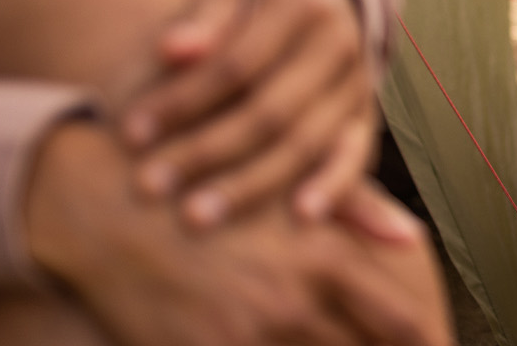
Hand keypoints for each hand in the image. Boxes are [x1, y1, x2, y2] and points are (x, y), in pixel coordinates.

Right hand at [26, 123, 451, 345]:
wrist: (104, 205)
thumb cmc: (203, 185)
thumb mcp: (279, 188)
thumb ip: (353, 212)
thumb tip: (412, 236)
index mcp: (324, 261)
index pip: (401, 323)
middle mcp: (291, 304)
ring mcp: (243, 336)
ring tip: (314, 342)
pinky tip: (265, 345)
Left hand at [121, 0, 375, 226]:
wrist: (324, 5)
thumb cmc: (255, 9)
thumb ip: (201, 22)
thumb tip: (171, 51)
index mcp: (300, 3)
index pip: (235, 63)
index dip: (183, 100)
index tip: (130, 132)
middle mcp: (339, 43)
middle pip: (270, 110)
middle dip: (207, 152)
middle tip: (151, 186)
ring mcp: (358, 83)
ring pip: (305, 142)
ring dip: (250, 184)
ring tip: (196, 216)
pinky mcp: (366, 118)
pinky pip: (354, 157)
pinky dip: (332, 187)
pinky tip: (299, 218)